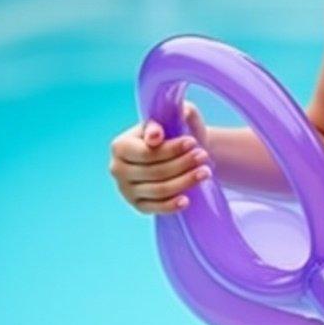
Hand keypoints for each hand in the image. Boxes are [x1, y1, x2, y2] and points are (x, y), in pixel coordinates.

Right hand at [108, 100, 210, 214]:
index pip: (146, 152)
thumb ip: (168, 116)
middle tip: (204, 156)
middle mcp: (118, 169)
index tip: (193, 142)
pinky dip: (171, 205)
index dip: (171, 149)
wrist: (179, 153)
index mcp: (120, 146)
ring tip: (206, 172)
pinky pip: (154, 208)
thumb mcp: (173, 119)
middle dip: (182, 164)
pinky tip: (187, 200)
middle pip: (154, 171)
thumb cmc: (174, 133)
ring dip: (184, 182)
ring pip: (158, 190)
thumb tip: (156, 134)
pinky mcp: (137, 205)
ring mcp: (126, 189)